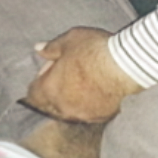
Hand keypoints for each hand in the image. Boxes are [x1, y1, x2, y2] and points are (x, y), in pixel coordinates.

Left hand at [21, 27, 141, 122]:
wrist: (123, 66)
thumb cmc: (94, 52)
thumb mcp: (69, 41)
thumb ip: (51, 48)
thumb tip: (39, 49)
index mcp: (50, 89)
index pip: (33, 95)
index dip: (38, 83)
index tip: (46, 75)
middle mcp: (63, 106)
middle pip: (50, 105)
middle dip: (53, 94)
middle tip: (64, 78)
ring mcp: (82, 113)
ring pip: (69, 111)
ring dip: (71, 101)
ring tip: (81, 85)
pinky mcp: (101, 116)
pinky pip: (89, 113)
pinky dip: (89, 105)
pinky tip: (95, 93)